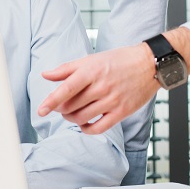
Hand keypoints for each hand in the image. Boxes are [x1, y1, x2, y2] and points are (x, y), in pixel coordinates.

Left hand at [37, 43, 158, 133]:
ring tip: (71, 113)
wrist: (148, 65)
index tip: (41, 110)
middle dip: (60, 109)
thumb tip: (45, 75)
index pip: (66, 89)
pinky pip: (98, 128)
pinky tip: (84, 124)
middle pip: (72, 106)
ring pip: (82, 118)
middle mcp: (101, 86)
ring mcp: (112, 100)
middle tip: (60, 106)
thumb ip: (67, 68)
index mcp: (91, 71)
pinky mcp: (121, 112)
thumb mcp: (91, 59)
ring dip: (71, 118)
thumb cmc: (118, 60)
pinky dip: (86, 129)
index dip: (51, 101)